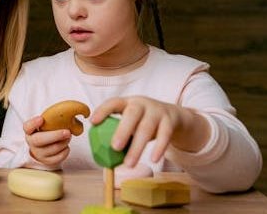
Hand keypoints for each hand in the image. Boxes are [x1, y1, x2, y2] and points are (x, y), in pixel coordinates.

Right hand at [23, 116, 71, 166]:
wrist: (46, 147)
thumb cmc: (48, 132)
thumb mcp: (47, 124)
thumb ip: (53, 118)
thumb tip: (72, 111)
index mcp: (30, 131)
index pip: (27, 127)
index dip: (33, 123)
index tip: (41, 119)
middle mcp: (32, 142)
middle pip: (39, 140)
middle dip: (55, 136)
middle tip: (67, 132)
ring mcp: (38, 153)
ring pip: (52, 149)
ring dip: (64, 142)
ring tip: (68, 136)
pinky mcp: (47, 161)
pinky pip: (58, 157)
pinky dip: (65, 151)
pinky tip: (66, 146)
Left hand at [91, 97, 208, 167]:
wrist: (173, 116)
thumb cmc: (143, 121)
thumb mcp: (131, 122)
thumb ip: (119, 132)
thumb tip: (101, 154)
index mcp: (128, 102)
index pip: (113, 102)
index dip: (103, 110)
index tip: (93, 122)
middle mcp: (142, 104)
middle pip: (132, 114)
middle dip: (122, 130)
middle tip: (114, 147)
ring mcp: (157, 111)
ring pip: (147, 128)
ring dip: (137, 147)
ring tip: (129, 164)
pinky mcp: (170, 121)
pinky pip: (164, 135)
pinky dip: (159, 148)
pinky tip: (153, 159)